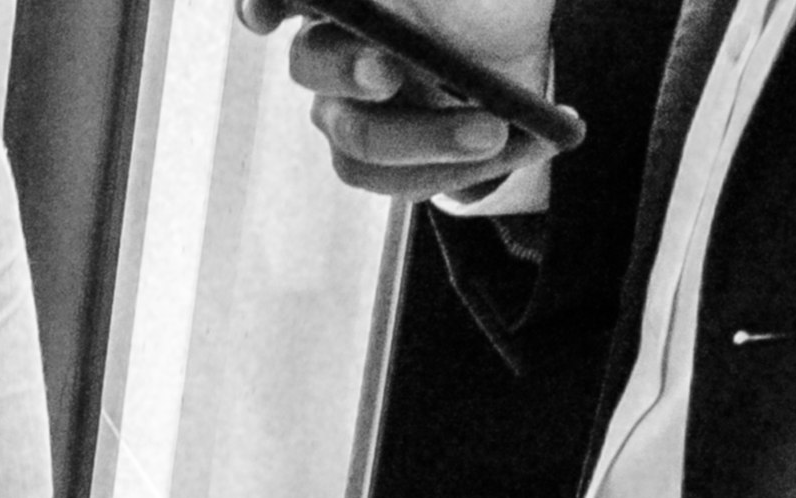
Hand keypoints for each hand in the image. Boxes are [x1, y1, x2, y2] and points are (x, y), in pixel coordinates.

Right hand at [234, 0, 550, 198]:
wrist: (527, 39)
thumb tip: (399, 3)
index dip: (266, 6)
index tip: (268, 14)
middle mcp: (332, 52)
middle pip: (313, 64)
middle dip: (348, 69)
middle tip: (388, 71)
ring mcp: (354, 113)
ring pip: (360, 142)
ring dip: (430, 139)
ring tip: (498, 130)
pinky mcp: (390, 161)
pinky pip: (403, 181)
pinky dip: (471, 167)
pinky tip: (530, 142)